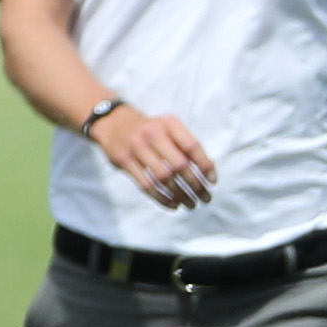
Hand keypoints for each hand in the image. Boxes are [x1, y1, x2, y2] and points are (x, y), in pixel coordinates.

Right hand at [93, 109, 216, 211]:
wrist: (114, 123)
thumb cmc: (150, 130)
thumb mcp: (168, 128)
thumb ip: (185, 145)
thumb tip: (207, 173)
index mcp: (169, 124)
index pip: (192, 146)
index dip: (205, 165)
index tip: (212, 182)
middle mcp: (153, 134)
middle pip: (179, 164)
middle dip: (194, 184)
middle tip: (204, 198)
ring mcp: (137, 147)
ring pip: (163, 177)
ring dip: (179, 194)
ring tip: (190, 204)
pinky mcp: (124, 161)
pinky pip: (146, 184)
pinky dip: (161, 197)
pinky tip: (172, 204)